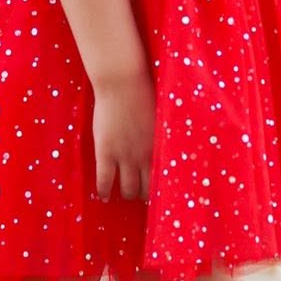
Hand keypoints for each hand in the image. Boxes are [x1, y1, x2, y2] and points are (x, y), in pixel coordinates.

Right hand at [92, 68, 156, 201]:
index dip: (162, 189)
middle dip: (145, 195)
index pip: (165, 179)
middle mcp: (145, 156)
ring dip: (127, 194)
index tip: (161, 194)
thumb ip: (162, 135)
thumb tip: (175, 138)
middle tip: (142, 196)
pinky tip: (104, 196)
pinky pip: (105, 180)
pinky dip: (104, 191)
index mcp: (160, 148)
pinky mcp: (106, 152)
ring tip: (124, 196)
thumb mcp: (160, 118)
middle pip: (147, 188)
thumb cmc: (143, 93)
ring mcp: (125, 156)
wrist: (122, 83)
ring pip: (128, 188)